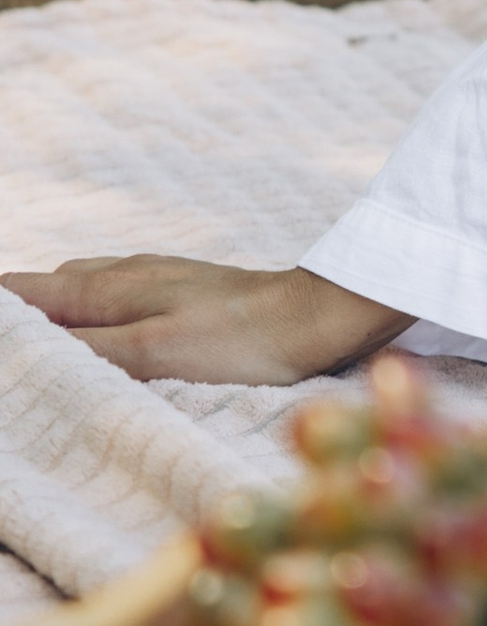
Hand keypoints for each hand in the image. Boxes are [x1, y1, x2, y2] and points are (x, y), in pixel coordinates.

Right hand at [0, 256, 405, 384]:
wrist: (316, 318)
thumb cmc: (240, 338)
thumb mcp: (152, 352)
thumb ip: (85, 347)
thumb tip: (29, 344)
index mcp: (109, 287)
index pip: (26, 292)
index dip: (1, 312)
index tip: (1, 343)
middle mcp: (126, 273)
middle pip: (50, 290)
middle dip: (21, 316)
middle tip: (17, 352)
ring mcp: (157, 280)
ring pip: (85, 292)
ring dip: (59, 316)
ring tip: (46, 350)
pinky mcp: (184, 294)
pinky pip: (119, 301)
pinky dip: (96, 319)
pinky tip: (109, 342)